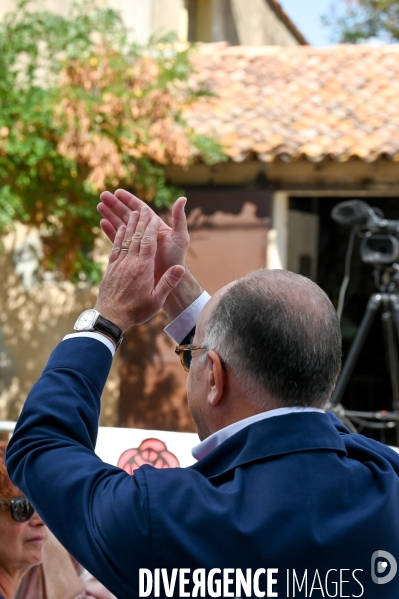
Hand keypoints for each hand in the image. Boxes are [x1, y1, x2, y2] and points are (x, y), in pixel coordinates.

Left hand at [95, 207, 184, 331]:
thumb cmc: (135, 311)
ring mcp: (118, 264)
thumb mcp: (156, 300)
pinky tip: (118, 229)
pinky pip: (115, 248)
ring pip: (124, 240)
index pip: (148, 242)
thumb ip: (168, 283)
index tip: (153, 216)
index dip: (151, 227)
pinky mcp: (110, 268)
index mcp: (143, 268)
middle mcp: (130, 262)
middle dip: (140, 221)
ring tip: (131, 213)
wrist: (110, 318)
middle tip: (142, 208)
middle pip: (136, 236)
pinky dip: (117, 236)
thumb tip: (181, 269)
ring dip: (128, 225)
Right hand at [98, 189, 188, 281]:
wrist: (169, 281)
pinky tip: (102, 223)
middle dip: (115, 205)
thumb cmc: (177, 259)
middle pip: (127, 215)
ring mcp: (136, 243)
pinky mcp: (130, 254)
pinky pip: (118, 240)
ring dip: (110, 215)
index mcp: (154, 226)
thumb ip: (179, 218)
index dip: (129, 200)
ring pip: (121, 225)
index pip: (140, 209)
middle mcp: (144, 233)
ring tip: (99, 206)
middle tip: (103, 195)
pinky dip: (110, 231)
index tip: (117, 192)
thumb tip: (182, 198)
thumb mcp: (180, 237)